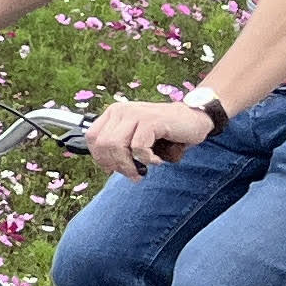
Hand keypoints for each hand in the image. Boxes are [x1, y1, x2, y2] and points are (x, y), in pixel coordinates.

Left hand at [86, 97, 218, 179]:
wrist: (193, 119)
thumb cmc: (164, 133)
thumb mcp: (136, 139)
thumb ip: (119, 148)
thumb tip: (106, 168)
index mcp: (113, 114)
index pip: (92, 138)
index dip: (100, 158)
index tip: (114, 169)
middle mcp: (121, 111)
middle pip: (102, 145)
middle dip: (116, 165)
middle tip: (134, 174)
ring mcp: (135, 114)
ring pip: (116, 146)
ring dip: (129, 165)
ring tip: (143, 170)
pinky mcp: (150, 120)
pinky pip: (138, 147)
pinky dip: (147, 159)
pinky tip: (157, 160)